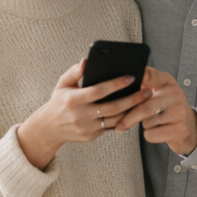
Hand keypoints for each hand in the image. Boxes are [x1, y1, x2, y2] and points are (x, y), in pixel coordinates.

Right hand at [16, 60, 152, 169]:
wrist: (49, 128)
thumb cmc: (59, 101)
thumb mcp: (62, 84)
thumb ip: (74, 72)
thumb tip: (87, 60)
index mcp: (73, 99)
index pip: (98, 91)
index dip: (115, 84)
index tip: (131, 77)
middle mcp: (81, 115)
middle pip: (112, 107)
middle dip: (132, 99)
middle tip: (147, 91)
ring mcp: (87, 128)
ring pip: (115, 120)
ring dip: (131, 111)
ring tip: (145, 101)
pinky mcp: (91, 136)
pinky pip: (111, 127)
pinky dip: (124, 120)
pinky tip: (134, 111)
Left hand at [114, 67, 196, 155]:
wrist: (190, 129)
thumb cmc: (169, 110)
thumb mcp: (162, 92)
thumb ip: (147, 83)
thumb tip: (124, 80)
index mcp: (168, 83)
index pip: (150, 76)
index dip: (137, 78)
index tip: (123, 83)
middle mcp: (176, 95)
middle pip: (144, 107)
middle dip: (128, 118)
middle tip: (119, 126)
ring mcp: (179, 113)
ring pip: (147, 122)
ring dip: (144, 126)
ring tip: (151, 124)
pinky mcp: (180, 130)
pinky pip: (152, 134)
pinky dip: (149, 135)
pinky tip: (156, 133)